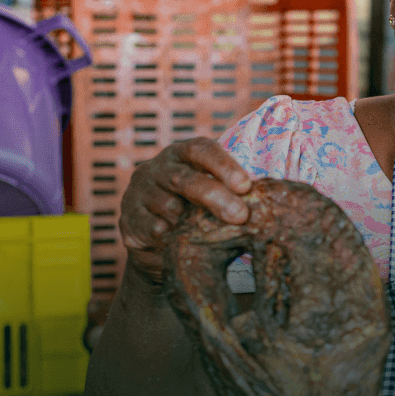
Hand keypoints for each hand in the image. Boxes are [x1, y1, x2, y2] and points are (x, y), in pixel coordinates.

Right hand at [119, 137, 253, 286]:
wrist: (158, 245)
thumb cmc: (196, 212)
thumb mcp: (211, 196)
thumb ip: (230, 192)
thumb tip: (267, 201)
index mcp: (181, 155)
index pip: (201, 149)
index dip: (223, 165)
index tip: (246, 185)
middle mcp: (157, 169)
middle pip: (185, 179)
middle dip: (215, 197)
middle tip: (241, 215)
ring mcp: (138, 193)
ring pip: (168, 206)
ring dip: (191, 223)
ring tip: (208, 235)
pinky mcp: (128, 220)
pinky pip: (152, 229)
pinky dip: (170, 238)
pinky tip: (180, 243)